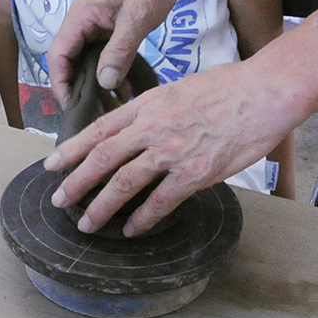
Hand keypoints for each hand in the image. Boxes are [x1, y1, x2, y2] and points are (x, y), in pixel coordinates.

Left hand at [46, 57, 300, 234]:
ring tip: (87, 223)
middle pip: (102, 158)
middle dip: (76, 182)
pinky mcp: (194, 173)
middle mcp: (152, 127)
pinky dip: (142, 218)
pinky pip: (160, 201)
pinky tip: (131, 229)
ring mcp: (172, 150)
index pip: (100, 128)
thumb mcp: (181, 89)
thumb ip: (156, 109)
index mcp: (148, 104)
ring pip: (124, 182)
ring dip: (101, 206)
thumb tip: (141, 128)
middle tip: (59, 200)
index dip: (73, 148)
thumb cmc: (230, 88)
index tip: (53, 164)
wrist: (264, 93)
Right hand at [48, 0, 189, 105]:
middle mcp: (83, 19)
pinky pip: (104, 52)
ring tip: (110, 108)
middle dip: (80, 89)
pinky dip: (111, 71)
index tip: (72, 108)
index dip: (60, 84)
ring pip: (88, 59)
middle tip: (93, 115)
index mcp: (80, 15)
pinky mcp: (111, 24)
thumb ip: (118, 52)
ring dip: (97, 83)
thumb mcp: (136, 19)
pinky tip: (124, 90)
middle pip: (71, 61)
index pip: (58, 56)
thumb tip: (103, 83)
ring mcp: (97, 22)